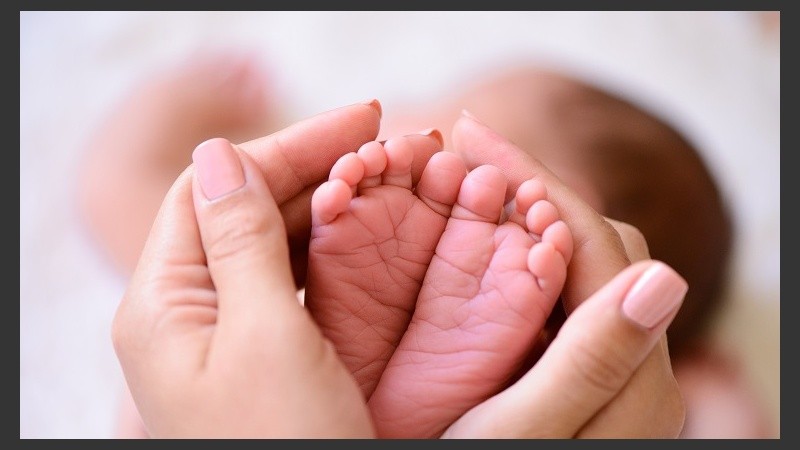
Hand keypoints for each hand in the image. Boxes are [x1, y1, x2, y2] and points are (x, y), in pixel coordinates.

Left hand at [112, 102, 385, 436]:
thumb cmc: (287, 448)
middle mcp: (184, 313)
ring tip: (384, 176)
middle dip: (311, 166)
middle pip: (242, 210)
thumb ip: (239, 242)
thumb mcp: (265, 338)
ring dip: (322, 204)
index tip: (360, 120)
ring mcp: (221, 336)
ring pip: (267, 243)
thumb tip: (217, 154)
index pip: (214, 188)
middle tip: (385, 140)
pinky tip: (363, 232)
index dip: (286, 145)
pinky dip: (325, 250)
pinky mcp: (258, 357)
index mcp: (164, 303)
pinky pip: (286, 284)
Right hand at [444, 113, 686, 437]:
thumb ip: (594, 361)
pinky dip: (517, 255)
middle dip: (527, 188)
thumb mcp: (523, 431)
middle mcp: (633, 363)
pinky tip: (475, 242)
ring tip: (462, 185)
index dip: (532, 179)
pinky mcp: (574, 367)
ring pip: (573, 262)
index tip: (469, 133)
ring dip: (521, 216)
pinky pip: (556, 292)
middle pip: (591, 243)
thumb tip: (667, 275)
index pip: (593, 243)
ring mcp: (604, 363)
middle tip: (458, 156)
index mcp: (633, 378)